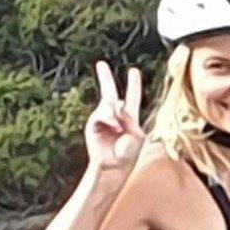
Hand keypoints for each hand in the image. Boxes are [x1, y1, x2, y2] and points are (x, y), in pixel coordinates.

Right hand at [79, 61, 146, 177]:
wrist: (114, 166)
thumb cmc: (129, 153)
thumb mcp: (136, 135)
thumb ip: (128, 118)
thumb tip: (117, 104)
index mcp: (130, 118)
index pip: (132, 97)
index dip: (133, 83)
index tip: (133, 70)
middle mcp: (114, 116)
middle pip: (110, 92)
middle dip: (105, 77)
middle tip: (101, 63)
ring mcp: (103, 119)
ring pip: (108, 103)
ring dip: (114, 113)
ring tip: (118, 127)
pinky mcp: (93, 124)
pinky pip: (101, 114)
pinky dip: (108, 118)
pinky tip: (114, 126)